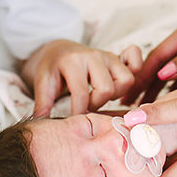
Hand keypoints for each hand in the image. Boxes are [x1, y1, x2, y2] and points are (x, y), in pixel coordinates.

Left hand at [26, 40, 142, 115]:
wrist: (59, 51)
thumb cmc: (52, 69)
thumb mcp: (42, 84)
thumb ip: (42, 104)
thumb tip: (39, 125)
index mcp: (73, 61)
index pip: (82, 93)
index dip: (78, 111)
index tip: (74, 119)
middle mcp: (94, 56)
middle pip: (108, 89)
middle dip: (98, 103)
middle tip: (87, 105)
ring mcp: (108, 55)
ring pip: (126, 80)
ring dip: (116, 93)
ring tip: (101, 96)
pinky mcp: (118, 57)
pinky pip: (137, 62)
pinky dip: (134, 71)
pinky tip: (118, 84)